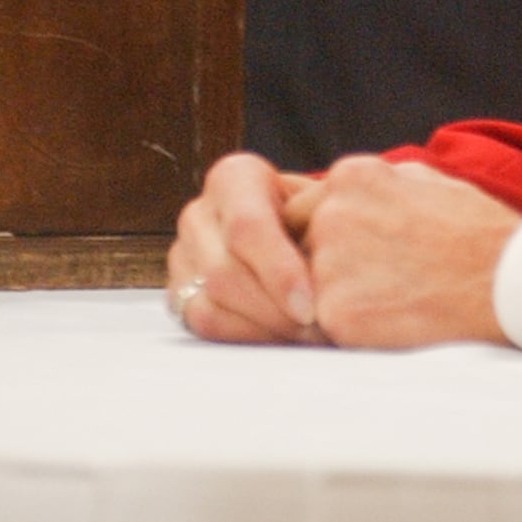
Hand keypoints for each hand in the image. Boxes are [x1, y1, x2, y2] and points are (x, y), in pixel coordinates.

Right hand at [168, 152, 322, 344]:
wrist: (290, 230)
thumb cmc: (312, 215)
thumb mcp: (321, 203)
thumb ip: (326, 219)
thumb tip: (342, 251)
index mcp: (233, 178)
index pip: (248, 227)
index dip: (278, 272)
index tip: (309, 308)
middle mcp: (199, 214)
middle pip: (224, 273)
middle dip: (273, 312)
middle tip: (315, 334)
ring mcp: (183, 255)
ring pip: (209, 307)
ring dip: (260, 332)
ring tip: (303, 341)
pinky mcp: (179, 293)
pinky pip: (202, 327)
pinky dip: (244, 341)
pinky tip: (280, 343)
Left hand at [284, 156, 519, 348]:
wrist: (508, 280)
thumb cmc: (477, 230)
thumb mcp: (425, 180)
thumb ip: (377, 184)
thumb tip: (350, 191)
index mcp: (351, 176)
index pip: (302, 209)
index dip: (323, 238)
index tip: (353, 256)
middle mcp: (331, 214)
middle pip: (299, 248)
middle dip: (322, 268)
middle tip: (371, 284)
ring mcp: (330, 265)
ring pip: (307, 290)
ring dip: (335, 301)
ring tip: (387, 304)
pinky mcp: (337, 313)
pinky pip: (324, 327)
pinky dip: (349, 332)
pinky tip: (389, 326)